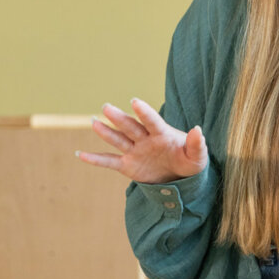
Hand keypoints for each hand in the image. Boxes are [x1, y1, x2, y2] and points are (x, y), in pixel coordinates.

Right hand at [78, 98, 208, 184]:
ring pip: (118, 140)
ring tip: (93, 121)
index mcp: (162, 134)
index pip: (152, 121)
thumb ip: (197, 145)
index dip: (144, 112)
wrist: (180, 177)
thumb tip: (197, 130)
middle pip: (130, 127)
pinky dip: (95, 159)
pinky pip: (109, 161)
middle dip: (119, 118)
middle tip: (106, 107)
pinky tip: (81, 154)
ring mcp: (135, 151)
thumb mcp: (198, 158)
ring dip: (106, 132)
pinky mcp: (127, 165)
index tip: (134, 101)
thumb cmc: (190, 162)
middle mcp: (145, 139)